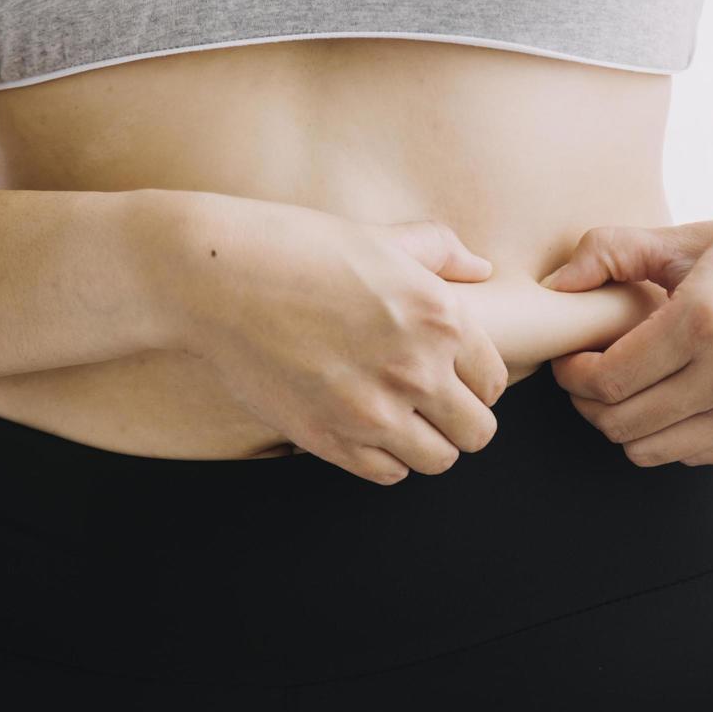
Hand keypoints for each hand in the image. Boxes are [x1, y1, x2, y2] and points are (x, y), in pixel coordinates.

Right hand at [158, 193, 508, 484]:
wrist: (217, 278)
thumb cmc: (301, 248)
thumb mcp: (384, 238)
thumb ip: (442, 252)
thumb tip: (481, 268)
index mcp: (441, 319)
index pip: (495, 382)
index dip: (476, 381)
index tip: (451, 375)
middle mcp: (417, 370)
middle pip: (478, 432)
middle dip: (460, 419)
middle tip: (433, 404)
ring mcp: (373, 411)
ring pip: (438, 460)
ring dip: (426, 444)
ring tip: (403, 420)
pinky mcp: (329, 439)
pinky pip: (388, 473)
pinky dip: (385, 458)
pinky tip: (367, 428)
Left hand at [537, 176, 712, 466]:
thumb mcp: (685, 235)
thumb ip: (610, 251)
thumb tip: (553, 290)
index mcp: (705, 319)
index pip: (606, 381)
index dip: (572, 376)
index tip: (572, 357)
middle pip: (621, 424)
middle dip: (590, 404)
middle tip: (590, 375)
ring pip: (651, 452)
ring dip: (627, 425)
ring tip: (632, 386)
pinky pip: (694, 457)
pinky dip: (673, 433)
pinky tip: (679, 394)